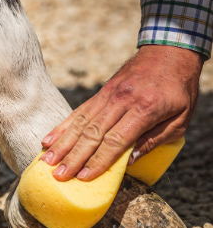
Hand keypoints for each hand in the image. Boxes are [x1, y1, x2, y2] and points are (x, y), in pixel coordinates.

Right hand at [40, 45, 203, 181]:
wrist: (168, 51)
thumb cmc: (178, 89)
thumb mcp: (179, 119)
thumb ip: (154, 140)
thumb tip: (127, 162)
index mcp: (145, 108)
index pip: (116, 140)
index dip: (99, 160)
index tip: (84, 177)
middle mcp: (121, 100)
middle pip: (92, 133)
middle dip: (73, 157)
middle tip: (58, 175)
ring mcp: (107, 95)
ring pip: (80, 123)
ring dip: (62, 143)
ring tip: (47, 160)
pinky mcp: (100, 93)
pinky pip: (78, 111)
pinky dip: (62, 127)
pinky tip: (49, 139)